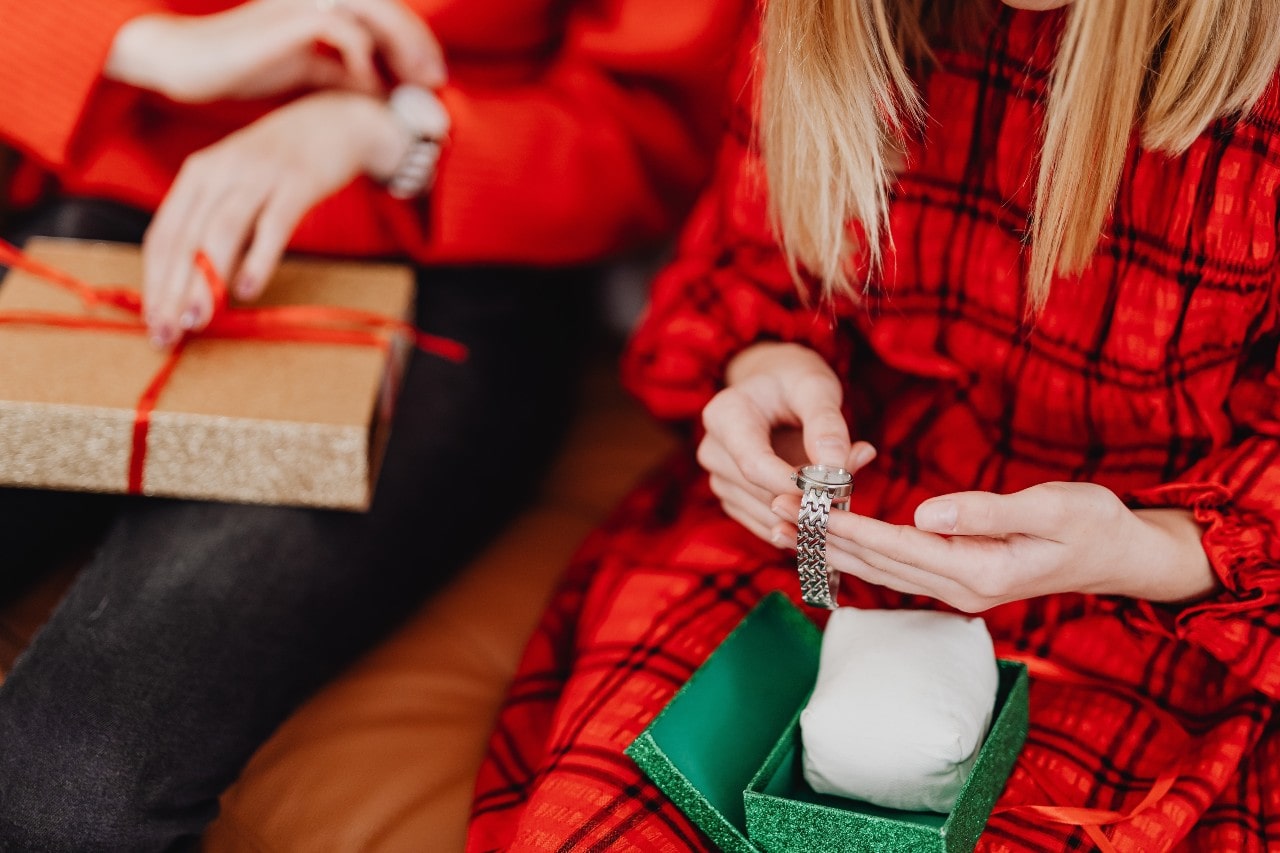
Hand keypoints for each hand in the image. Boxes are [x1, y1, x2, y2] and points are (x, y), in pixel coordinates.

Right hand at [105, 0, 445, 102]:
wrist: (184, 62)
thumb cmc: (241, 68)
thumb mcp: (304, 73)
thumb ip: (340, 74)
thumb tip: (379, 92)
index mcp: (320, 5)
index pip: (382, 14)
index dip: (414, 42)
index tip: (431, 77)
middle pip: (386, 9)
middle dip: (418, 44)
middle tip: (436, 79)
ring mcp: (300, 3)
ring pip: (372, 13)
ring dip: (401, 48)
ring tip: (415, 81)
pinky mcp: (286, 21)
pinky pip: (341, 30)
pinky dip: (363, 58)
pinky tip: (369, 84)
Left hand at [141, 88, 447, 343]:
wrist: (336, 121)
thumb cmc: (281, 163)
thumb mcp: (236, 184)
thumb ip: (215, 224)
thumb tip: (195, 285)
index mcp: (197, 174)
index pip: (163, 236)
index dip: (154, 284)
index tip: (153, 324)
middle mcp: (220, 171)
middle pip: (185, 239)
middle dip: (171, 291)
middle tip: (167, 334)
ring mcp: (258, 175)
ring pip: (220, 233)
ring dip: (205, 281)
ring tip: (199, 320)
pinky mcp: (296, 182)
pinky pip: (272, 225)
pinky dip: (258, 259)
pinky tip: (248, 290)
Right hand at [698, 342, 875, 543]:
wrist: (774, 388)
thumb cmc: (795, 381)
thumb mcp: (815, 388)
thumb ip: (827, 424)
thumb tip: (835, 471)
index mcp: (723, 415)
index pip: (754, 465)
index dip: (794, 485)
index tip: (836, 490)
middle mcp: (712, 450)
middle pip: (761, 494)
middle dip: (809, 500)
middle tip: (851, 490)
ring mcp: (718, 478)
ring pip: (767, 515)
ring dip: (808, 513)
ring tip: (842, 490)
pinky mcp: (732, 499)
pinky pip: (767, 525)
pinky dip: (799, 522)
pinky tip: (823, 502)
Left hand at [771, 481, 1216, 610]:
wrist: (1121, 555)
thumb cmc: (1093, 524)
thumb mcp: (1051, 507)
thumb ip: (988, 510)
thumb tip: (926, 513)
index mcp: (981, 572)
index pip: (899, 548)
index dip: (850, 528)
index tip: (806, 509)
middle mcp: (962, 589)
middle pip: (878, 564)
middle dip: (824, 537)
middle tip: (773, 509)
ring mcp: (959, 589)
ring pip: (881, 569)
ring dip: (832, 546)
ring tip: (785, 521)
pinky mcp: (959, 579)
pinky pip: (897, 566)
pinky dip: (860, 550)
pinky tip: (831, 537)